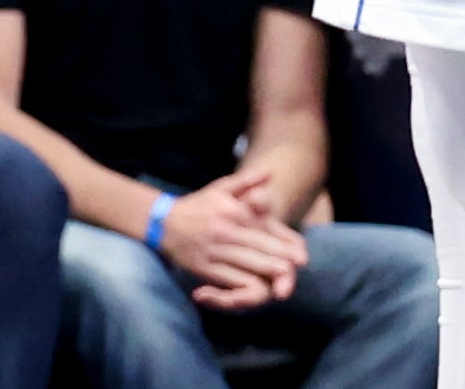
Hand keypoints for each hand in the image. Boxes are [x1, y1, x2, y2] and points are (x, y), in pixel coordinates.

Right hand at [166, 169, 307, 308]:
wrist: (162, 223)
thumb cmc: (197, 206)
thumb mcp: (220, 188)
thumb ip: (247, 182)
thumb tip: (271, 174)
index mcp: (233, 212)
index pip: (264, 231)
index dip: (285, 246)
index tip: (302, 256)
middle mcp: (226, 232)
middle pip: (260, 253)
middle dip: (281, 266)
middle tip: (295, 272)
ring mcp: (215, 252)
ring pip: (248, 269)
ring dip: (267, 279)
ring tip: (282, 287)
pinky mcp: (205, 268)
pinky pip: (229, 282)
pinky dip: (244, 289)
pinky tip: (256, 291)